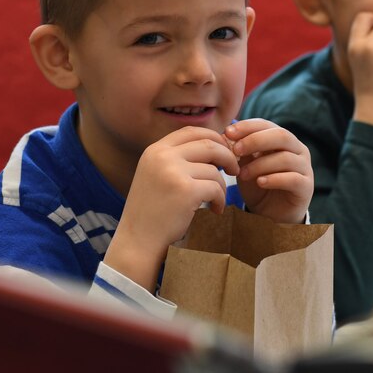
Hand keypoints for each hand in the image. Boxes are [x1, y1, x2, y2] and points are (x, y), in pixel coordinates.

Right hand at [103, 126, 238, 291]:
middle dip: (227, 155)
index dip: (213, 137)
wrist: (138, 240)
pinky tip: (215, 210)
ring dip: (223, 185)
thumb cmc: (151, 211)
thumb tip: (214, 146)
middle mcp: (162, 156)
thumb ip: (177, 159)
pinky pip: (216, 188)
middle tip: (234, 170)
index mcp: (155, 150)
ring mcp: (173, 172)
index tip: (224, 150)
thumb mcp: (156, 175)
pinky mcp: (186, 191)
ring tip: (217, 200)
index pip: (191, 131)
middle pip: (208, 143)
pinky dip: (221, 200)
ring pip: (214, 169)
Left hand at [225, 118, 312, 223]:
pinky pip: (293, 178)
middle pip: (281, 136)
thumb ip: (240, 150)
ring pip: (285, 158)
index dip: (247, 127)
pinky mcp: (306, 186)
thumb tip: (226, 135)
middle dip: (255, 141)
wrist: (270, 214)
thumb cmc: (258, 184)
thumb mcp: (246, 165)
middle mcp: (297, 149)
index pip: (267, 124)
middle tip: (236, 151)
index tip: (227, 133)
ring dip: (260, 165)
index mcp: (282, 139)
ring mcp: (305, 167)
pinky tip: (260, 182)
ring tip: (242, 175)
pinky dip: (274, 179)